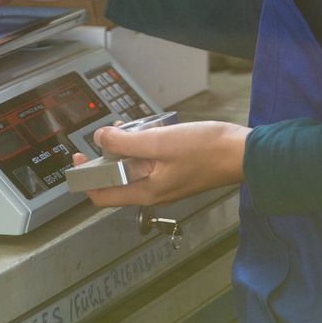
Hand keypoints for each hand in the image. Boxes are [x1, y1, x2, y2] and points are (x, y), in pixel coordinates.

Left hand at [75, 121, 248, 207]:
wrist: (244, 153)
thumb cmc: (206, 150)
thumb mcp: (160, 141)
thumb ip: (126, 142)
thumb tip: (100, 138)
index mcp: (146, 192)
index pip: (102, 195)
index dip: (85, 177)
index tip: (77, 156)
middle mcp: (154, 192)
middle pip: (116, 180)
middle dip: (106, 156)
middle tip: (106, 133)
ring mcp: (166, 183)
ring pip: (134, 169)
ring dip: (126, 148)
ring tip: (127, 127)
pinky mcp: (177, 172)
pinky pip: (150, 163)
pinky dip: (143, 147)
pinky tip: (149, 129)